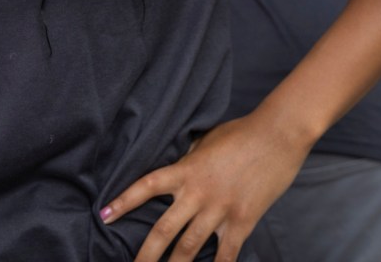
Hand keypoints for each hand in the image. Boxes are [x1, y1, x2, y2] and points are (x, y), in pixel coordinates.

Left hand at [100, 114, 307, 261]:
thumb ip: (189, 159)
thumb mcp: (206, 141)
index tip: (104, 214)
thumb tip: (178, 167)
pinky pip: (225, 256)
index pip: (147, 185)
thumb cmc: (241, 132)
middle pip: (163, 230)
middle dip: (145, 255)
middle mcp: (198, 193)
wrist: (276, 135)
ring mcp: (220, 210)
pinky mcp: (242, 222)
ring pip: (188, 248)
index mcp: (186, 169)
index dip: (124, 201)